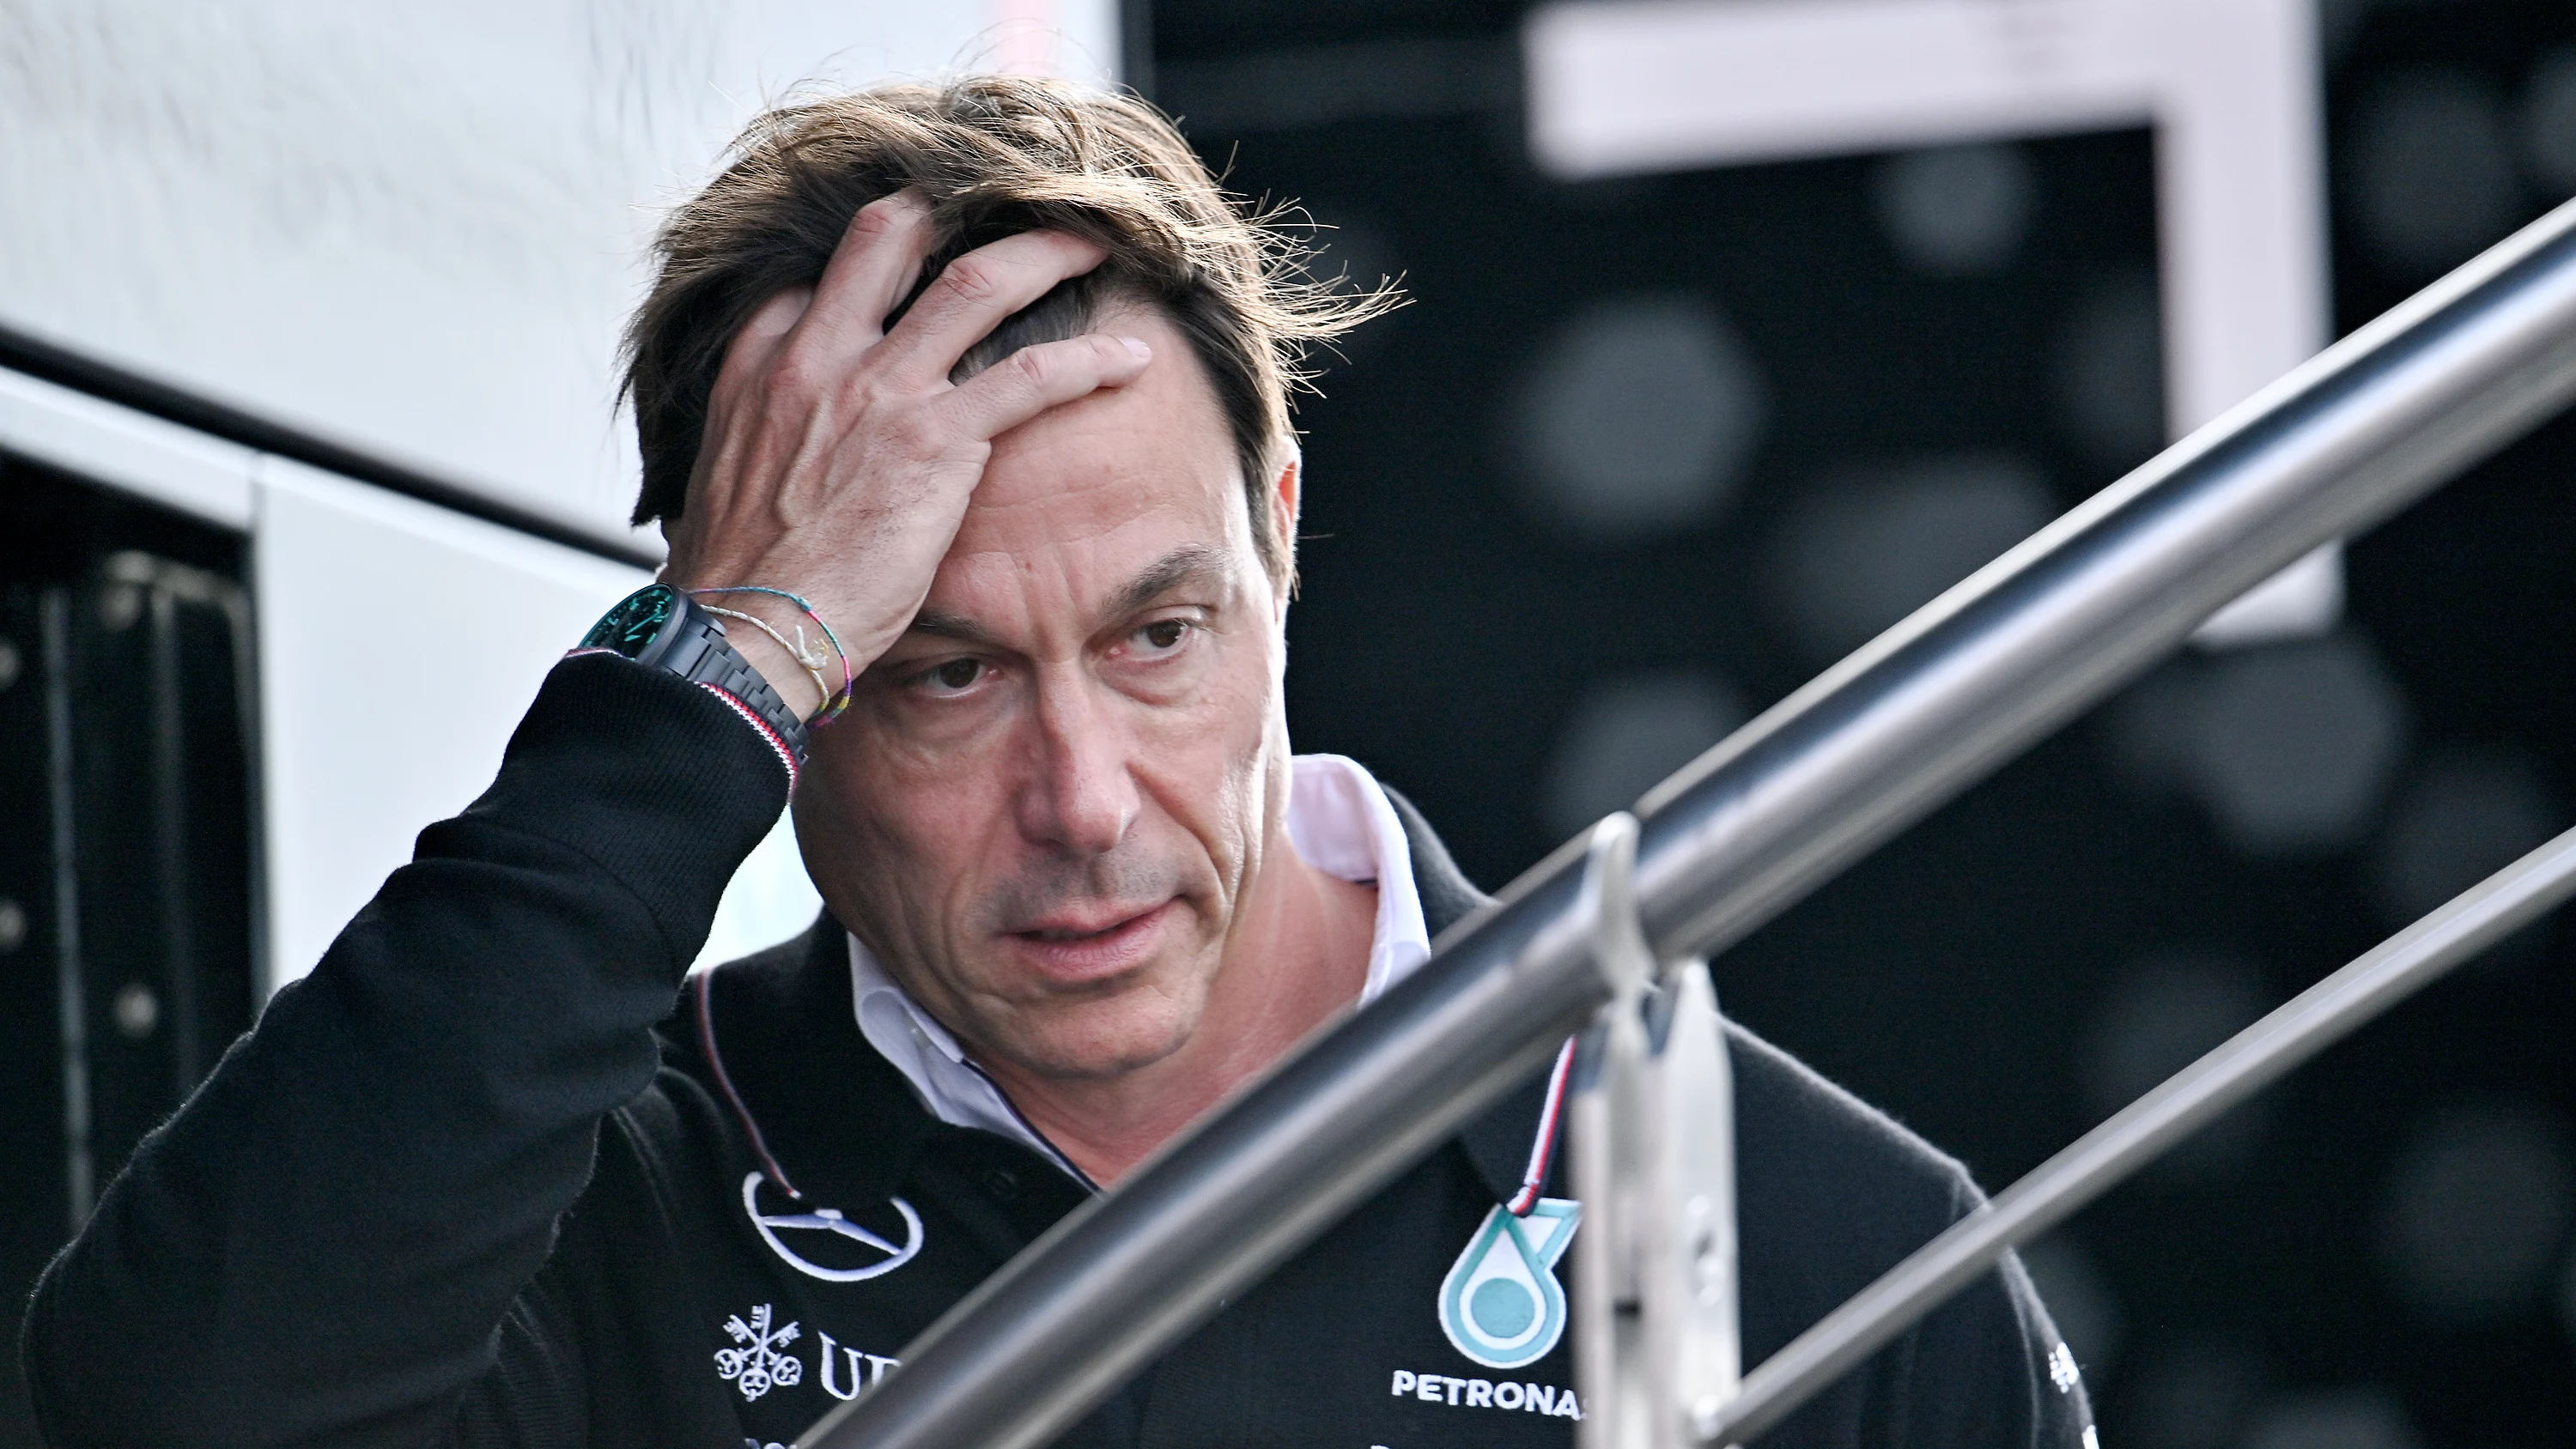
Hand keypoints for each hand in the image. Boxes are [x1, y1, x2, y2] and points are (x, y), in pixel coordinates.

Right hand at [659, 192, 1153, 716]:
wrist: (747, 629)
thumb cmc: (743, 581)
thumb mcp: (724, 479)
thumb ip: (761, 433)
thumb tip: (793, 447)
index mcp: (762, 363)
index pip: (819, 275)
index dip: (879, 258)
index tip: (923, 260)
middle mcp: (819, 356)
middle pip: (893, 235)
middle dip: (960, 206)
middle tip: (1015, 203)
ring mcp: (881, 390)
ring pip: (978, 284)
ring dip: (1046, 255)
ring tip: (1093, 246)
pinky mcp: (935, 440)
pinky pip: (1031, 375)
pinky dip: (1089, 362)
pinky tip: (1130, 360)